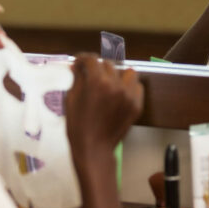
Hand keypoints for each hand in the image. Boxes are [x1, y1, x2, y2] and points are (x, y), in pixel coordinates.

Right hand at [65, 54, 142, 172]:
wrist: (94, 148)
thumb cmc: (78, 126)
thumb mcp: (71, 100)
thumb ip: (76, 79)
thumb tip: (77, 66)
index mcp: (96, 82)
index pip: (91, 59)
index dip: (83, 58)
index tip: (79, 62)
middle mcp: (115, 84)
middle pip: (108, 64)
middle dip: (98, 68)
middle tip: (91, 76)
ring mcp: (129, 95)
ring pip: (127, 72)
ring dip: (118, 74)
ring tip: (109, 82)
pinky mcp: (137, 105)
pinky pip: (137, 86)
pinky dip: (129, 86)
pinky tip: (121, 93)